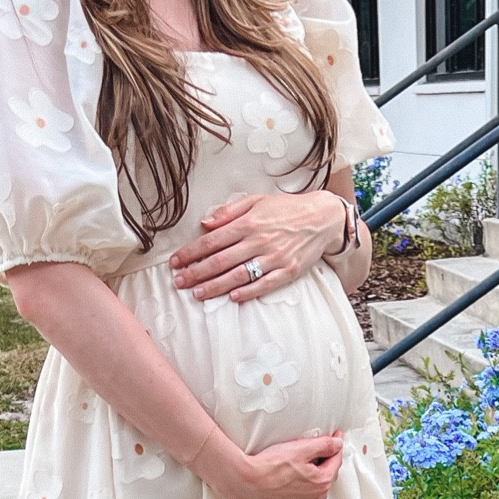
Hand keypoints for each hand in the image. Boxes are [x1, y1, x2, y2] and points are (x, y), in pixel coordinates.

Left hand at [169, 191, 346, 303]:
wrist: (322, 218)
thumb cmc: (287, 209)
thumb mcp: (257, 200)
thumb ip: (230, 211)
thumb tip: (206, 223)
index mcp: (249, 223)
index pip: (212, 241)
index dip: (191, 253)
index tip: (175, 262)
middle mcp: (259, 241)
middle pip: (220, 261)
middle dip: (196, 273)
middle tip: (178, 282)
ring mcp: (274, 258)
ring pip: (239, 276)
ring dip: (215, 286)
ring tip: (197, 293)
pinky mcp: (288, 271)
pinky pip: (265, 285)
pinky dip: (248, 292)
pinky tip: (232, 298)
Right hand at [209, 433, 342, 498]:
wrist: (244, 482)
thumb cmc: (269, 466)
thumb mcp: (300, 449)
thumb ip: (324, 445)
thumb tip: (337, 444)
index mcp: (321, 482)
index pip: (336, 462)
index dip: (336, 447)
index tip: (336, 438)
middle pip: (325, 477)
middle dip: (324, 462)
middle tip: (317, 450)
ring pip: (312, 490)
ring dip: (311, 478)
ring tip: (300, 465)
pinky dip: (298, 490)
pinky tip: (288, 480)